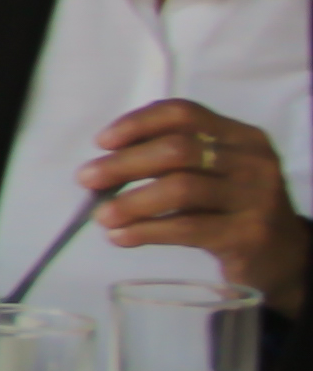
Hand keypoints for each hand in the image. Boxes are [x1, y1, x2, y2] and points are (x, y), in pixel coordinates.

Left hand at [84, 99, 311, 312]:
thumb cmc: (232, 208)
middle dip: (124, 164)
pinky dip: (147, 231)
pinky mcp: (248, 235)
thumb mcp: (214, 174)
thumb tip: (103, 166)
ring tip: (101, 216)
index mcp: (241, 137)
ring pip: (181, 189)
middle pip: (177, 150)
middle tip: (87, 179)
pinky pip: (187, 228)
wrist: (283, 256)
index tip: (102, 141)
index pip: (184, 114)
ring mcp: (255, 198)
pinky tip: (121, 237)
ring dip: (131, 202)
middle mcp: (253, 162)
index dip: (138, 123)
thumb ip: (173, 162)